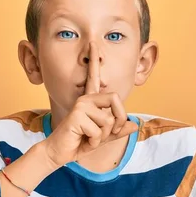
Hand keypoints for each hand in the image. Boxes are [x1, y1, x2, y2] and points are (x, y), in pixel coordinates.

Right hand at [43, 42, 138, 166]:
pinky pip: (99, 131)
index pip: (95, 79)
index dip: (94, 61)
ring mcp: (81, 105)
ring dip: (102, 136)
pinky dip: (94, 142)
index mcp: (91, 100)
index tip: (93, 44)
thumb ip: (119, 131)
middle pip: (116, 100)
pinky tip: (83, 140)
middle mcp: (86, 99)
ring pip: (108, 121)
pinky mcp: (77, 115)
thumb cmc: (80, 142)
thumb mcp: (103, 137)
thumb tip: (136, 125)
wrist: (59, 152)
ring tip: (88, 137)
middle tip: (105, 134)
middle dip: (117, 122)